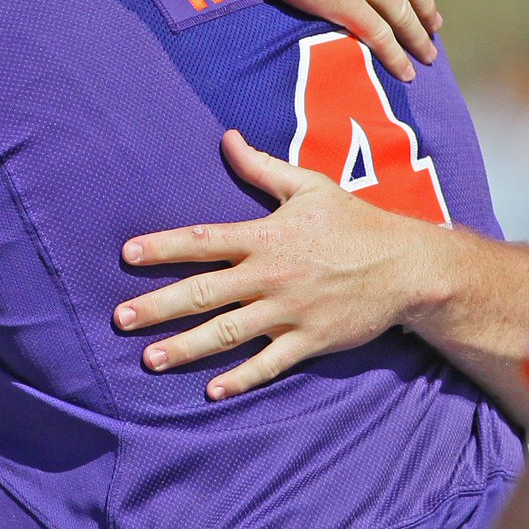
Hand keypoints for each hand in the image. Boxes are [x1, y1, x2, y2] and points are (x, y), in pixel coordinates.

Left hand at [113, 130, 428, 398]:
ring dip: (186, 348)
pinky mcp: (310, 342)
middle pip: (203, 292)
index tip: (127, 254)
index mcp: (264, 237)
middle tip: (120, 319)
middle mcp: (270, 276)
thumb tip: (226, 137)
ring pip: (227, 334)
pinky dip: (240, 379)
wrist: (407, 267)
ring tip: (149, 360)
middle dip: (158, 307)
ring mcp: (289, 313)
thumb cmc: (353, 222)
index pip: (203, 240)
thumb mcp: (308, 185)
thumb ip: (261, 166)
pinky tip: (211, 390)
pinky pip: (269, 365)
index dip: (163, 247)